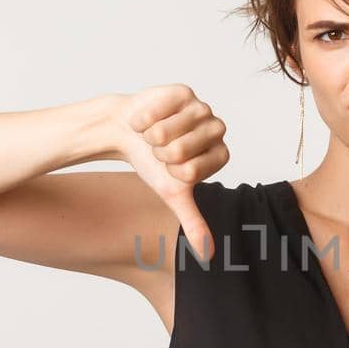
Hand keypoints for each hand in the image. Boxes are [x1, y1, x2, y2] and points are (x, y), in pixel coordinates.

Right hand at [118, 84, 229, 260]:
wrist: (127, 132)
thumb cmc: (153, 163)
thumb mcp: (173, 195)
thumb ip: (194, 223)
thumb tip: (208, 256)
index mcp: (220, 155)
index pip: (191, 171)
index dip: (171, 171)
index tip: (170, 165)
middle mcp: (217, 129)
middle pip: (180, 150)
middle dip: (159, 152)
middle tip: (159, 147)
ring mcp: (202, 107)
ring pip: (167, 131)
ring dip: (151, 135)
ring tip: (154, 133)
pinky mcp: (184, 91)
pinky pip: (157, 112)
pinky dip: (144, 119)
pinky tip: (148, 117)